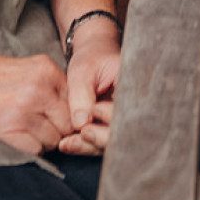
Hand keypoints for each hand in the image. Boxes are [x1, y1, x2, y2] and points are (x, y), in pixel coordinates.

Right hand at [0, 50, 73, 156]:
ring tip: (32, 131)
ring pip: (55, 139)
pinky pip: (37, 149)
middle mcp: (40, 89)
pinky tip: (21, 137)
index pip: (77, 102)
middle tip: (47, 128)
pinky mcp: (10, 129)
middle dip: (61, 129)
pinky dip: (32, 148)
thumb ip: (53, 84)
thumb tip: (75, 110)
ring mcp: (26, 109)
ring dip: (47, 141)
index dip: (71, 114)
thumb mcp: (31, 67)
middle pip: (69, 123)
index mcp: (47, 70)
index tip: (62, 119)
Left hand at [60, 19, 121, 155]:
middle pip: (121, 132)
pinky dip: (83, 144)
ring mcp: (121, 118)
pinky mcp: (108, 126)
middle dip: (100, 138)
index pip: (128, 113)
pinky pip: (99, 141)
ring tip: (66, 143)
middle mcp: (131, 106)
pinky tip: (66, 144)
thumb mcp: (83, 71)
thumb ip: (82, 96)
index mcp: (133, 87)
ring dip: (88, 145)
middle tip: (81, 132)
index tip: (92, 116)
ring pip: (109, 141)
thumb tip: (81, 124)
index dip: (111, 120)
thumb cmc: (91, 57)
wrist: (92, 54)